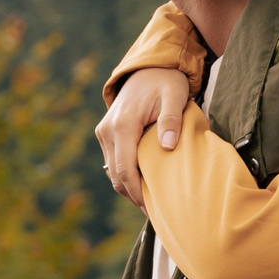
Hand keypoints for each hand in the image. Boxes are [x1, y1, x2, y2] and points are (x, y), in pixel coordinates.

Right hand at [95, 67, 191, 207]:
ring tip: (150, 200)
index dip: (137, 191)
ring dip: (129, 186)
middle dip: (133, 195)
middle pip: (116, 174)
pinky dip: (125, 175)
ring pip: (112, 170)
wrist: (147, 67)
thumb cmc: (165, 82)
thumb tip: (169, 146)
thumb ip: (171, 120)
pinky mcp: (106, 133)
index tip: (152, 207)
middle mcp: (108, 130)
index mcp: (123, 124)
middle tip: (154, 211)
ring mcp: (104, 132)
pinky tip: (143, 183)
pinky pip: (113, 161)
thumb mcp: (174, 96)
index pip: (125, 168)